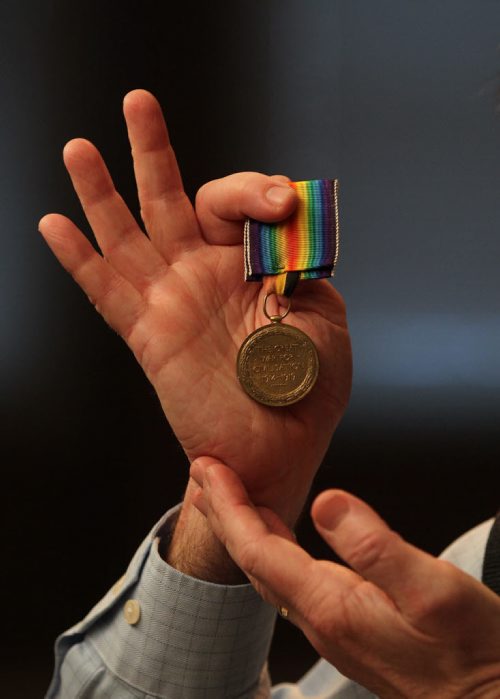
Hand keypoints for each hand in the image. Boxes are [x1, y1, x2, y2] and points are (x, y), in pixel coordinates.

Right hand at [39, 89, 350, 524]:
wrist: (280, 449)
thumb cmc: (310, 388)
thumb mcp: (323, 318)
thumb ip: (299, 268)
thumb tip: (279, 227)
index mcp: (251, 265)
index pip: (236, 203)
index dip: (252, 191)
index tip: (279, 203)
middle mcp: (206, 274)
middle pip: (173, 199)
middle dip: (154, 151)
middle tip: (139, 101)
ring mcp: (173, 301)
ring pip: (128, 235)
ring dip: (102, 191)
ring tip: (78, 147)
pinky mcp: (148, 336)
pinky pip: (106, 291)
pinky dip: (78, 259)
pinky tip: (54, 223)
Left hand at [191, 459, 499, 698]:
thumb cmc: (471, 651)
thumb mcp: (432, 591)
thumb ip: (376, 548)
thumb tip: (326, 502)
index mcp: (331, 605)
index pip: (256, 549)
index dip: (228, 506)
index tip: (209, 467)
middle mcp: (320, 618)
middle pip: (252, 559)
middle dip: (224, 513)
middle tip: (205, 473)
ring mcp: (332, 625)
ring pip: (268, 569)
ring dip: (244, 528)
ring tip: (228, 496)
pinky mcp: (347, 624)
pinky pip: (289, 577)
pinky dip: (270, 544)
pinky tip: (275, 533)